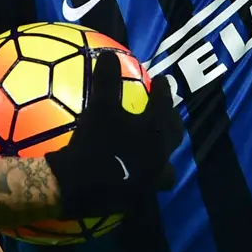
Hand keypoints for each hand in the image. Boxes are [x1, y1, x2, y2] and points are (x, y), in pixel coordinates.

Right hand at [45, 51, 182, 217]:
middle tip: (166, 113)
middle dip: (171, 121)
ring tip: (156, 148)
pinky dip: (146, 175)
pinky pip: (149, 183)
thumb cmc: (94, 143)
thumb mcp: (100, 108)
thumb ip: (108, 81)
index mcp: (155, 131)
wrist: (78, 187)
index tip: (162, 80)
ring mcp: (151, 179)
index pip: (164, 105)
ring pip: (167, 165)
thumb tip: (110, 54)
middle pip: (173, 135)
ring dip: (164, 153)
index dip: (164, 90)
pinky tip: (133, 173)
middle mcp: (160, 155)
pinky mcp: (138, 197)